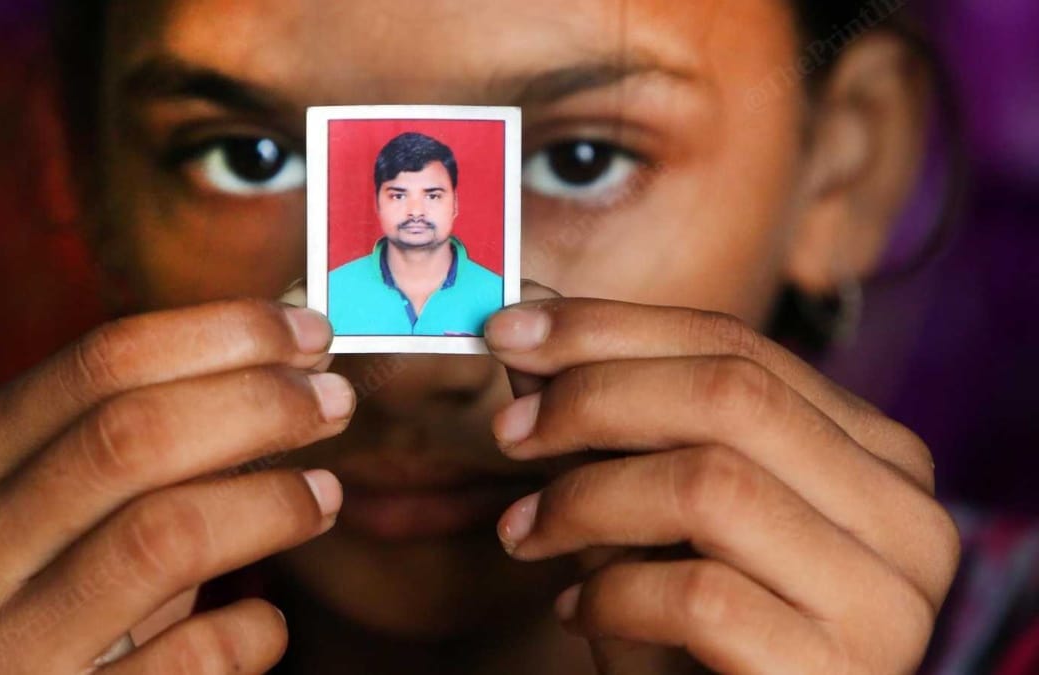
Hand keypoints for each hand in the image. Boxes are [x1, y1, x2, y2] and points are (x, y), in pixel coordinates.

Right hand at [0, 298, 353, 672]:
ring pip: (164, 535)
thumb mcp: (89, 500)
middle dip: (258, 404)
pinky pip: (194, 654)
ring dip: (270, 503)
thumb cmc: (81, 588)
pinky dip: (253, 629)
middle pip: (129, 437)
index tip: (309, 331)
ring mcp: (0, 646)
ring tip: (327, 496)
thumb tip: (294, 342)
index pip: (100, 362)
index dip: (223, 335)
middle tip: (335, 401)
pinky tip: (267, 621)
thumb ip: (160, 424)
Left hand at [485, 295, 959, 674]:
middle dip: (595, 397)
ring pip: (713, 484)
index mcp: (873, 455)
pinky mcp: (843, 673)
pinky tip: (576, 613)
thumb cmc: (690, 636)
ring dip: (587, 499)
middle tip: (509, 431)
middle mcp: (904, 515)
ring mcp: (887, 598)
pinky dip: (611, 595)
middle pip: (732, 395)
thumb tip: (530, 324)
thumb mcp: (648, 515)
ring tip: (523, 533)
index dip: (612, 328)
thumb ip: (609, 426)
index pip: (739, 347)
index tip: (510, 328)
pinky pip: (700, 596)